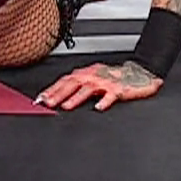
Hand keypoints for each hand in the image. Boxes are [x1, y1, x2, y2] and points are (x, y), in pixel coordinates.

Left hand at [35, 62, 163, 111]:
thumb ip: (77, 85)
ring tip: (66, 106)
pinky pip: (111, 95)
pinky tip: (98, 108)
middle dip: (58, 93)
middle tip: (47, 103)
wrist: (139, 73)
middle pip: (73, 83)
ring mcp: (106, 82)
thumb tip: (58, 95)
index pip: (65, 80)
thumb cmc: (114, 77)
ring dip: (76, 97)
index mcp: (86, 73)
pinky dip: (104, 101)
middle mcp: (93, 76)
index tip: (40, 98)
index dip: (52, 89)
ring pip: (88, 89)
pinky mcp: (120, 89)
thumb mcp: (93, 77)